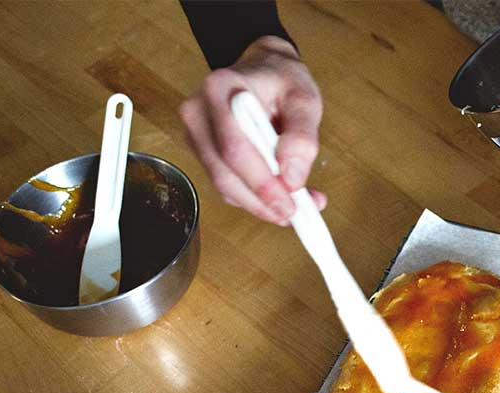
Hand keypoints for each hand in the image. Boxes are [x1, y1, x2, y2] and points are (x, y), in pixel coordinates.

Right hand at [179, 36, 325, 224]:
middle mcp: (197, 112)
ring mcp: (195, 133)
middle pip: (223, 172)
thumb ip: (302, 137)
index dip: (261, 183)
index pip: (234, 148)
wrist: (264, 70)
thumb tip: (292, 178)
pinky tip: (279, 197)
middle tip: (294, 215)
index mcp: (219, 89)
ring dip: (259, 204)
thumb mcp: (305, 100)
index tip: (290, 204)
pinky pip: (225, 183)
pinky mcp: (202, 150)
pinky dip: (253, 198)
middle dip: (260, 201)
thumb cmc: (284, 81)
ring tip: (296, 208)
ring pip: (222, 184)